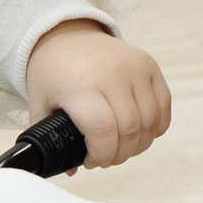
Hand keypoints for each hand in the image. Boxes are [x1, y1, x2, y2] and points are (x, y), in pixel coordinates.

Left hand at [24, 19, 170, 166]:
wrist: (67, 34)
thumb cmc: (52, 72)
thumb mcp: (39, 103)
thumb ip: (48, 138)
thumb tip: (70, 169)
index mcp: (80, 85)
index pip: (103, 131)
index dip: (101, 155)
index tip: (91, 161)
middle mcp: (111, 74)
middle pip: (130, 130)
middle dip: (119, 155)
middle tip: (106, 157)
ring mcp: (134, 68)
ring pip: (150, 122)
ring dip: (139, 144)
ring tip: (121, 147)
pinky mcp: (149, 65)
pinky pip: (163, 106)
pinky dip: (155, 127)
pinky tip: (139, 132)